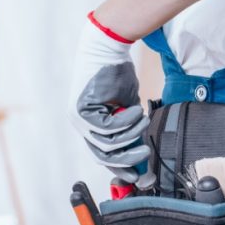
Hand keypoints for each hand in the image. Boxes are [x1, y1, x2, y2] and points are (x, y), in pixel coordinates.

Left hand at [68, 13, 150, 182]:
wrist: (107, 48)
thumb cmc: (117, 74)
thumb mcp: (127, 106)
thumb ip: (130, 128)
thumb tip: (141, 150)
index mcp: (89, 125)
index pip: (102, 154)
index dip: (120, 166)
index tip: (138, 176)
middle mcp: (80, 124)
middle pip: (102, 155)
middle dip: (126, 159)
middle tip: (146, 154)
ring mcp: (78, 118)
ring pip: (107, 143)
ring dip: (130, 134)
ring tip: (143, 120)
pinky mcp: (81, 109)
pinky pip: (107, 127)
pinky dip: (125, 122)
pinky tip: (136, 110)